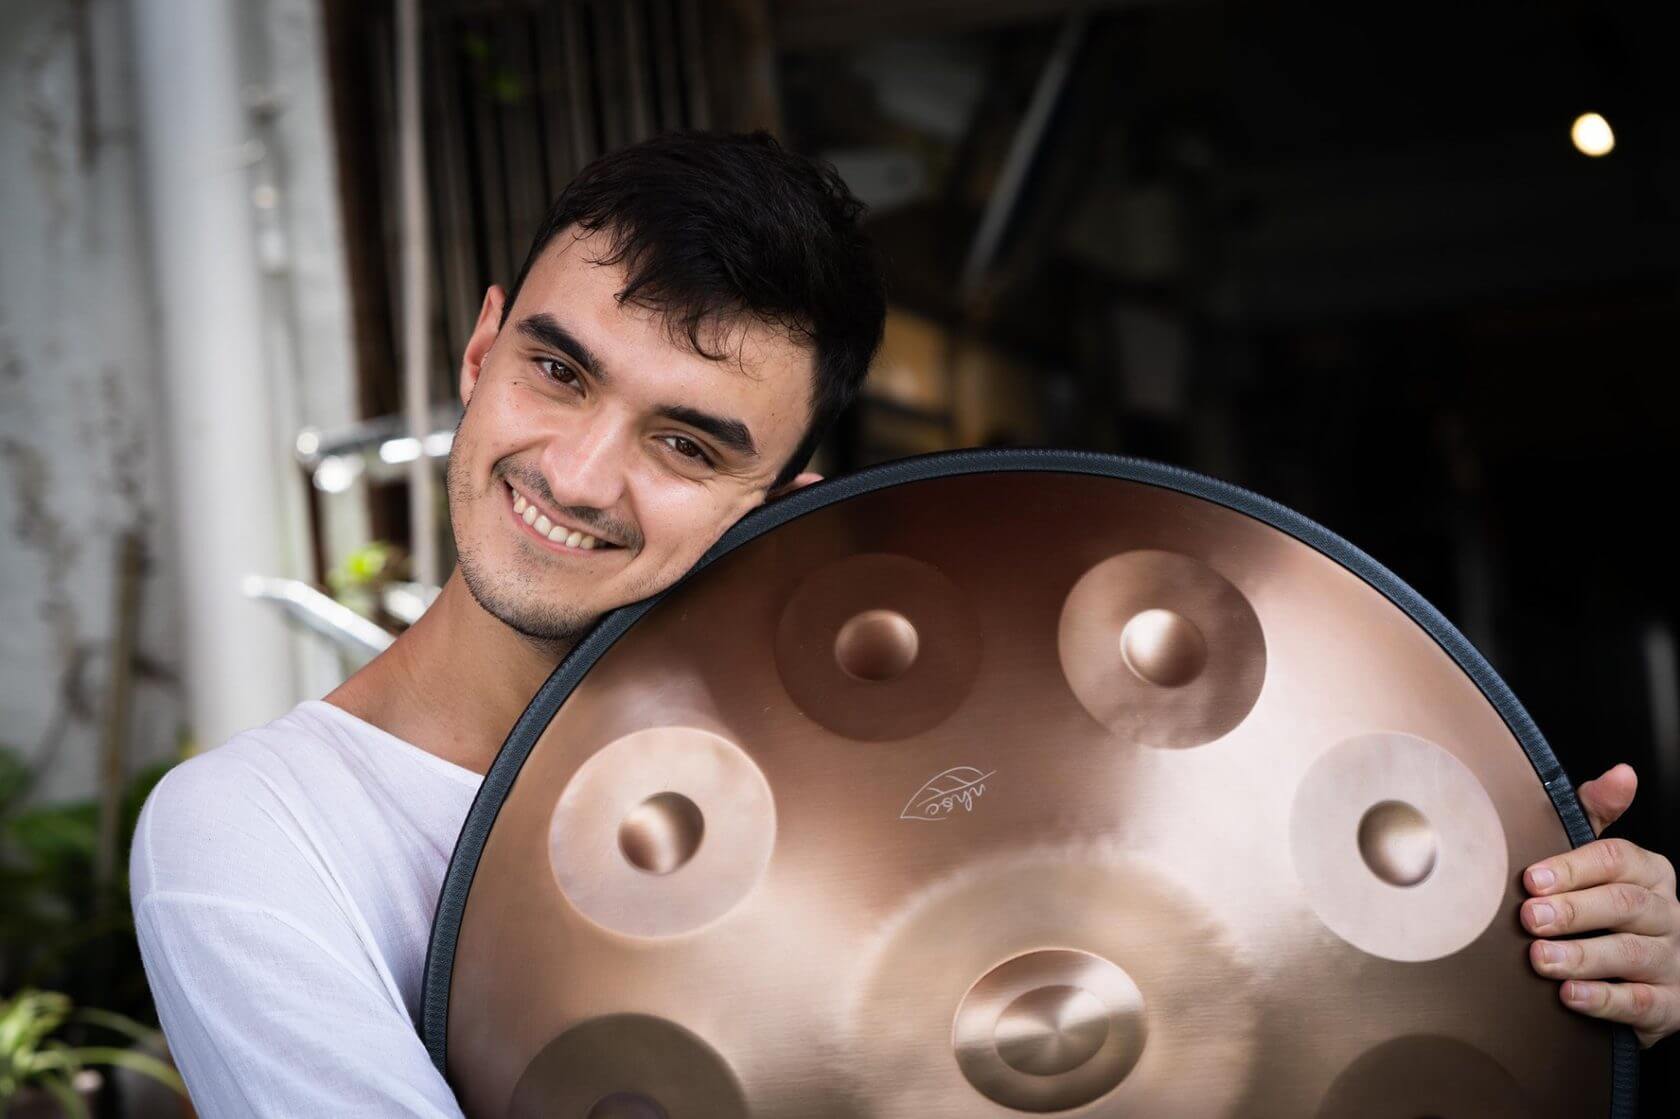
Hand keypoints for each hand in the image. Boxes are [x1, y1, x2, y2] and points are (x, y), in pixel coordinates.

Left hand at [1521, 763, 1679, 1046]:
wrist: (1642, 979)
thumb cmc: (1607, 909)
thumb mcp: (1600, 861)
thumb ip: (1597, 815)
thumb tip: (1621, 773)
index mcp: (1650, 873)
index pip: (1617, 860)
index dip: (1573, 868)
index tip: (1532, 878)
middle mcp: (1667, 913)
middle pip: (1624, 904)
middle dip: (1573, 910)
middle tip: (1529, 918)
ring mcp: (1673, 960)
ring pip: (1632, 953)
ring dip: (1582, 956)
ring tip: (1541, 959)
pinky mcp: (1670, 1004)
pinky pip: (1641, 1002)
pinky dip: (1604, 999)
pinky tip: (1570, 996)